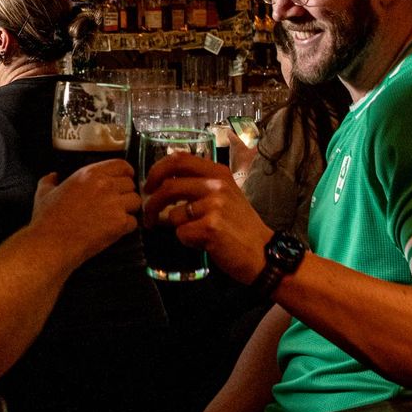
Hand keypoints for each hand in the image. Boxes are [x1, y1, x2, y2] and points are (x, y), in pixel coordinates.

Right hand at [31, 160, 139, 266]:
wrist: (51, 244)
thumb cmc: (47, 219)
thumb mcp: (44, 192)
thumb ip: (51, 179)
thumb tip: (54, 176)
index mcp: (89, 174)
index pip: (121, 165)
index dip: (125, 173)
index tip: (122, 179)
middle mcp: (105, 185)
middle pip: (130, 184)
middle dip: (125, 193)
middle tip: (117, 202)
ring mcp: (114, 204)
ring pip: (135, 201)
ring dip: (129, 209)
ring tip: (117, 216)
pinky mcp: (119, 224)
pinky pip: (134, 222)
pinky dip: (127, 227)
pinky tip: (115, 230)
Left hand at [143, 154, 270, 283]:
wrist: (263, 253)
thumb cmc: (240, 225)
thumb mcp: (225, 194)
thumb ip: (199, 183)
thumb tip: (164, 181)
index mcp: (217, 172)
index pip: (179, 159)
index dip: (157, 170)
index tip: (149, 185)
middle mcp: (216, 184)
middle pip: (168, 185)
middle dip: (152, 201)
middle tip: (148, 214)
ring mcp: (215, 204)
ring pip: (174, 214)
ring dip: (175, 227)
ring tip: (190, 234)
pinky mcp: (212, 226)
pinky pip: (182, 233)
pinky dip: (186, 240)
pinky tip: (202, 243)